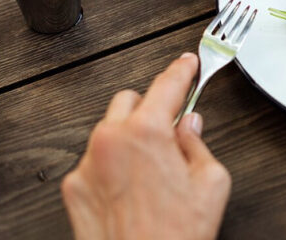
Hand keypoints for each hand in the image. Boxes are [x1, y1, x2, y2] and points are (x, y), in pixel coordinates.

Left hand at [61, 53, 230, 239]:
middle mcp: (110, 142)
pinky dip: (112, 165)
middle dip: (150, 108)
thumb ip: (199, 144)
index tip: (187, 64)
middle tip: (170, 130)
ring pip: (109, 130)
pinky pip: (94, 160)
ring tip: (151, 170)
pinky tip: (131, 189)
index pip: (167, 85)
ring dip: (129, 137)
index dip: (181, 70)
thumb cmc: (176, 235)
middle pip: (129, 100)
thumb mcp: (211, 183)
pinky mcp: (74, 188)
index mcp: (147, 133)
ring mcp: (88, 164)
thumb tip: (189, 127)